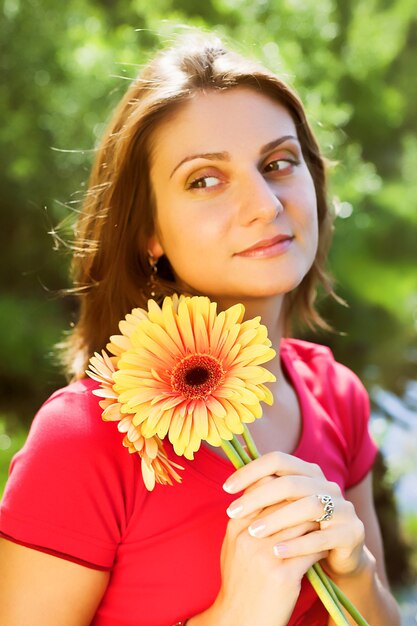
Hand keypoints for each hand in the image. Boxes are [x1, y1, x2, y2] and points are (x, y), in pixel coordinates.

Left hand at [222, 451, 365, 578]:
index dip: (251, 470)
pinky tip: (276, 552)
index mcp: (309, 473)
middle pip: (290, 483)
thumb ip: (265, 490)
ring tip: (253, 532)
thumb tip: (237, 468)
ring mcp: (343, 508)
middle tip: (233, 512)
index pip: (277, 460)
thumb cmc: (302, 531)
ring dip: (277, 519)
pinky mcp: (352, 533)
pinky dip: (298, 545)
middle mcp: (328, 485)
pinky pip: (323, 537)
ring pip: (308, 507)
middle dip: (258, 497)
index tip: (226, 487)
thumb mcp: (283, 508)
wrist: (339, 560)